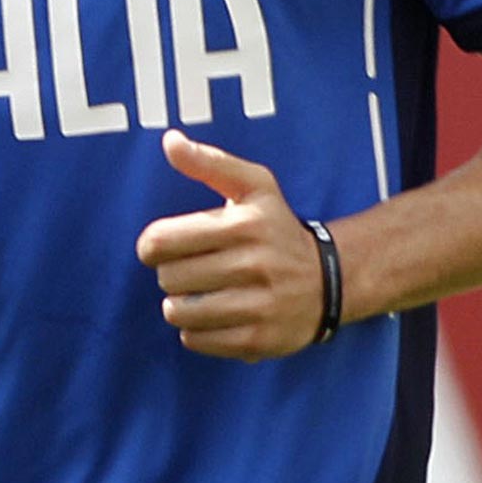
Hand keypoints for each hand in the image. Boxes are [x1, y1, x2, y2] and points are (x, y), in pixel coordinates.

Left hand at [135, 130, 321, 360]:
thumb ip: (208, 161)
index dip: (150, 246)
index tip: (158, 248)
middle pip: (170, 278)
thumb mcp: (253, 185)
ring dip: (179, 305)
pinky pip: (199, 340)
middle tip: (187, 270)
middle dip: (169, 274)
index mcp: (244, 225)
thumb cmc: (277, 228)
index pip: (162, 241)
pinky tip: (210, 316)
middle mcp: (254, 265)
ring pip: (181, 313)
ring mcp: (259, 306)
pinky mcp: (261, 340)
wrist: (331, 280)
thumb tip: (169, 141)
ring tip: (195, 295)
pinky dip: (195, 331)